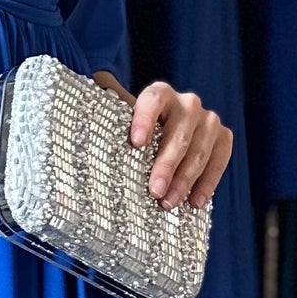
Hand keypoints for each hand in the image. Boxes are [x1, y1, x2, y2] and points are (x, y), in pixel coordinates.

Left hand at [94, 70, 231, 209]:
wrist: (168, 131)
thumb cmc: (139, 134)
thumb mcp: (124, 126)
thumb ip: (108, 127)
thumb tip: (73, 138)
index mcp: (160, 94)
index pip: (152, 101)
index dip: (144, 120)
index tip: (135, 143)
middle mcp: (187, 103)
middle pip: (178, 135)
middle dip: (166, 166)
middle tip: (154, 191)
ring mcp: (208, 120)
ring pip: (198, 151)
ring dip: (184, 181)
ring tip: (168, 203)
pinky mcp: (223, 137)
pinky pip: (220, 160)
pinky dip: (207, 183)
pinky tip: (195, 202)